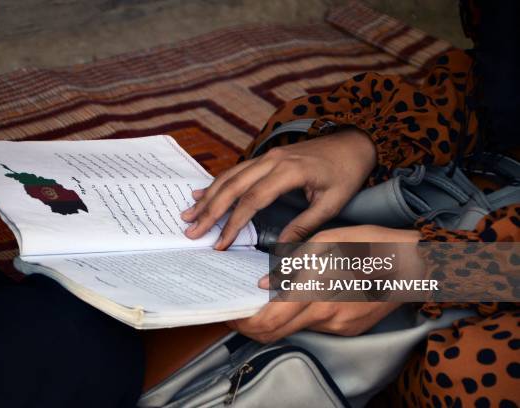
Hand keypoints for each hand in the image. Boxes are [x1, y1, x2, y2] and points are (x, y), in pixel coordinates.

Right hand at [181, 129, 376, 248]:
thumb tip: (280, 250)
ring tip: (188, 215)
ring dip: (208, 197)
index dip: (234, 223)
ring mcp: (267, 156)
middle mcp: (272, 160)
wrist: (353, 143)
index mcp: (289, 171)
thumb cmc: (346, 174)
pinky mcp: (266, 157)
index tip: (221, 243)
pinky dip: (217, 183)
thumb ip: (304, 225)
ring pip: (230, 176)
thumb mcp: (331, 203)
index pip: (252, 200)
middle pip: (233, 187)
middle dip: (210, 211)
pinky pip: (236, 170)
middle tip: (192, 231)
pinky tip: (201, 193)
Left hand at [228, 225, 420, 342]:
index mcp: (319, 292)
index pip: (269, 320)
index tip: (230, 314)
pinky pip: (314, 326)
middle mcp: (327, 316)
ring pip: (294, 330)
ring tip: (263, 300)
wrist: (416, 266)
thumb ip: (294, 263)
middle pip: (276, 333)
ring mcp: (339, 326)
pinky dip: (297, 317)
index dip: (244, 322)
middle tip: (237, 313)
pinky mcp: (348, 329)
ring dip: (274, 320)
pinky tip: (296, 299)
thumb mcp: (329, 240)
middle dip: (251, 327)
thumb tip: (266, 282)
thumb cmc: (374, 244)